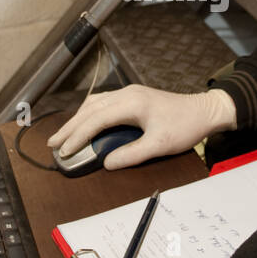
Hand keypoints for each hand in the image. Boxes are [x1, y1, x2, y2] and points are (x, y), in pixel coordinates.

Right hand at [46, 84, 237, 169]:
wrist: (204, 110)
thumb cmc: (185, 126)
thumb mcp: (160, 144)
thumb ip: (132, 154)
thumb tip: (106, 163)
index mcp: (131, 103)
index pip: (95, 120)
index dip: (77, 136)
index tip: (64, 151)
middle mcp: (126, 94)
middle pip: (89, 110)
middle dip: (70, 127)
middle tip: (52, 144)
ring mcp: (129, 93)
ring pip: (94, 104)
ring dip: (77, 120)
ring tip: (64, 136)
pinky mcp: (133, 97)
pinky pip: (103, 104)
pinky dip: (89, 115)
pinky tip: (85, 125)